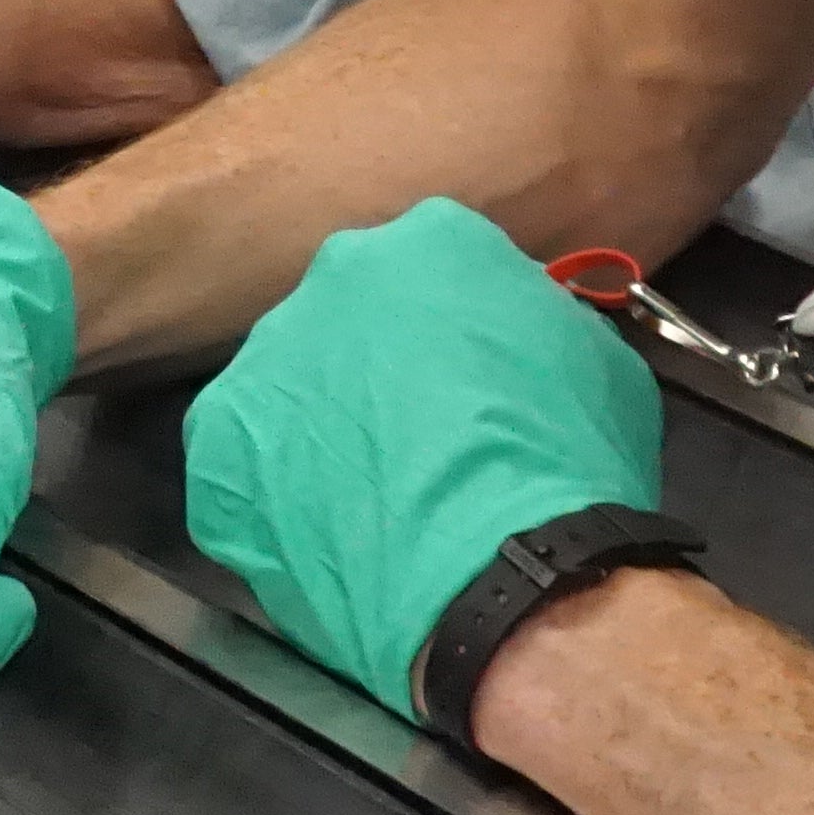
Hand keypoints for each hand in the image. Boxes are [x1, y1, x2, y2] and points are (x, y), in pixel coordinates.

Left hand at [182, 201, 663, 721]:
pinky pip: (243, 464)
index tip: (466, 379)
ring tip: (369, 501)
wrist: (508, 574)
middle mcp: (334, 275)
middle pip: (349, 317)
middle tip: (415, 439)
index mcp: (429, 240)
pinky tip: (324, 537)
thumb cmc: (570, 465)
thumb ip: (533, 326)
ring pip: (290, 385)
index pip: (432, 266)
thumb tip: (508, 344)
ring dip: (321, 428)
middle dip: (374, 368)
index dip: (451, 331)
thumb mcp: (594, 362)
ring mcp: (267, 356)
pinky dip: (274, 497)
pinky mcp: (219, 441)